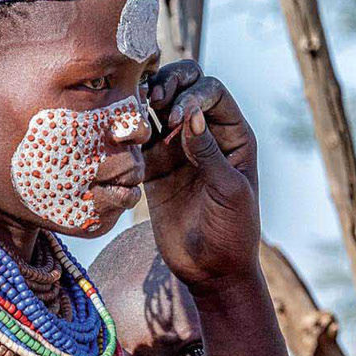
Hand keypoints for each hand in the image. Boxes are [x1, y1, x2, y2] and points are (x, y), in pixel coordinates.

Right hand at [142, 61, 261, 292]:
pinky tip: (122, 135)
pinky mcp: (154, 167)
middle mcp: (205, 134)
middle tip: (152, 101)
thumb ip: (209, 152)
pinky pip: (139, 138)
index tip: (176, 118)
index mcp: (233, 135)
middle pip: (186, 87)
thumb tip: (189, 114)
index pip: (213, 92)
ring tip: (134, 114)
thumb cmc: (232, 232)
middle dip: (170, 84)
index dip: (193, 94)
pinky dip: (130, 131)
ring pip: (159, 107)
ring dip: (146, 102)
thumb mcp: (228, 190)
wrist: (211, 270)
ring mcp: (178, 149)